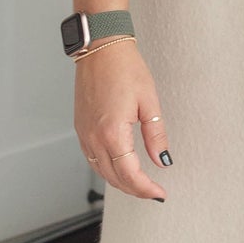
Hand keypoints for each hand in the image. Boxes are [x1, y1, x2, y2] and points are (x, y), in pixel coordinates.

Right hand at [74, 40, 171, 201]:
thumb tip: (163, 159)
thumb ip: (156, 136)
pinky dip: (106, 169)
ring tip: (139, 184)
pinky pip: (91, 158)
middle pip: (114, 178)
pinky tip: (119, 167)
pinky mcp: (80, 128)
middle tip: (153, 192)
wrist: (100, 48)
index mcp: (112, 132)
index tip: (159, 194)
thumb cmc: (124, 68)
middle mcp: (94, 136)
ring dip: (120, 182)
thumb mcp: (149, 102)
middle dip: (135, 190)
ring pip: (100, 171)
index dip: (146, 189)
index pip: (130, 174)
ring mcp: (84, 133)